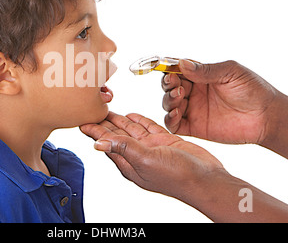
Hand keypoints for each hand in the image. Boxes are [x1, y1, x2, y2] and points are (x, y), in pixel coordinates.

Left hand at [80, 112, 224, 201]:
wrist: (206, 179)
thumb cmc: (177, 176)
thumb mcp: (145, 160)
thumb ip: (123, 148)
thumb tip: (97, 143)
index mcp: (129, 162)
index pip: (106, 143)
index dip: (94, 131)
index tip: (81, 121)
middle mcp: (138, 155)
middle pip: (115, 135)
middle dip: (103, 122)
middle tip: (91, 108)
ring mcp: (151, 147)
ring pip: (130, 129)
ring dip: (118, 119)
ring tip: (106, 108)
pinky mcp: (164, 141)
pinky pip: (147, 128)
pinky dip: (139, 120)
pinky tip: (130, 114)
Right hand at [162, 60, 277, 143]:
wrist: (267, 117)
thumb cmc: (253, 90)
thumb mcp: (231, 72)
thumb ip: (206, 70)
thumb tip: (182, 63)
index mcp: (201, 76)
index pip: (177, 71)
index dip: (170, 70)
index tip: (171, 72)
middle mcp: (194, 92)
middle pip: (169, 87)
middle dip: (167, 85)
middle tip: (175, 85)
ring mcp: (193, 110)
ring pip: (168, 104)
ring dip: (168, 99)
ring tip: (179, 97)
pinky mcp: (195, 127)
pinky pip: (174, 125)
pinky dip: (169, 119)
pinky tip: (176, 114)